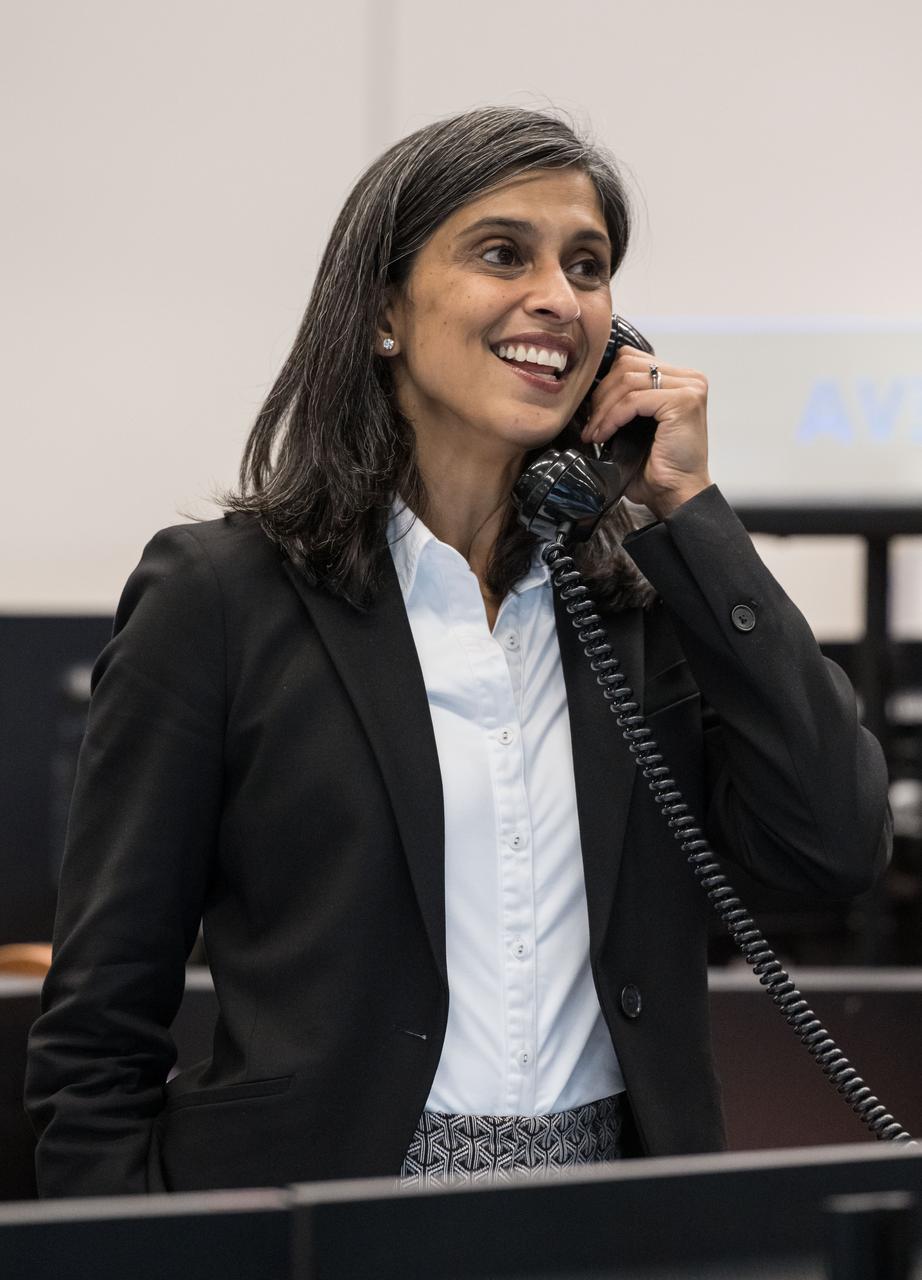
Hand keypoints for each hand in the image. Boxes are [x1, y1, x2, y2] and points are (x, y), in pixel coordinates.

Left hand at [580, 345, 711, 518]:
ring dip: (604, 409)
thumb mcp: (637, 425)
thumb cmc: (655, 467)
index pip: (631, 360)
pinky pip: (633, 400)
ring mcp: (689, 388)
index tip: (592, 413)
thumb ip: (625, 399)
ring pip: (627, 380)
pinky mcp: (683, 402)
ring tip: (595, 434)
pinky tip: (604, 436)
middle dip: (601, 395)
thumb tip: (588, 386)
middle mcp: (690, 378)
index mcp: (680, 379)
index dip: (605, 383)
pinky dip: (612, 418)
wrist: (676, 494)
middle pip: (627, 364)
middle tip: (591, 426)